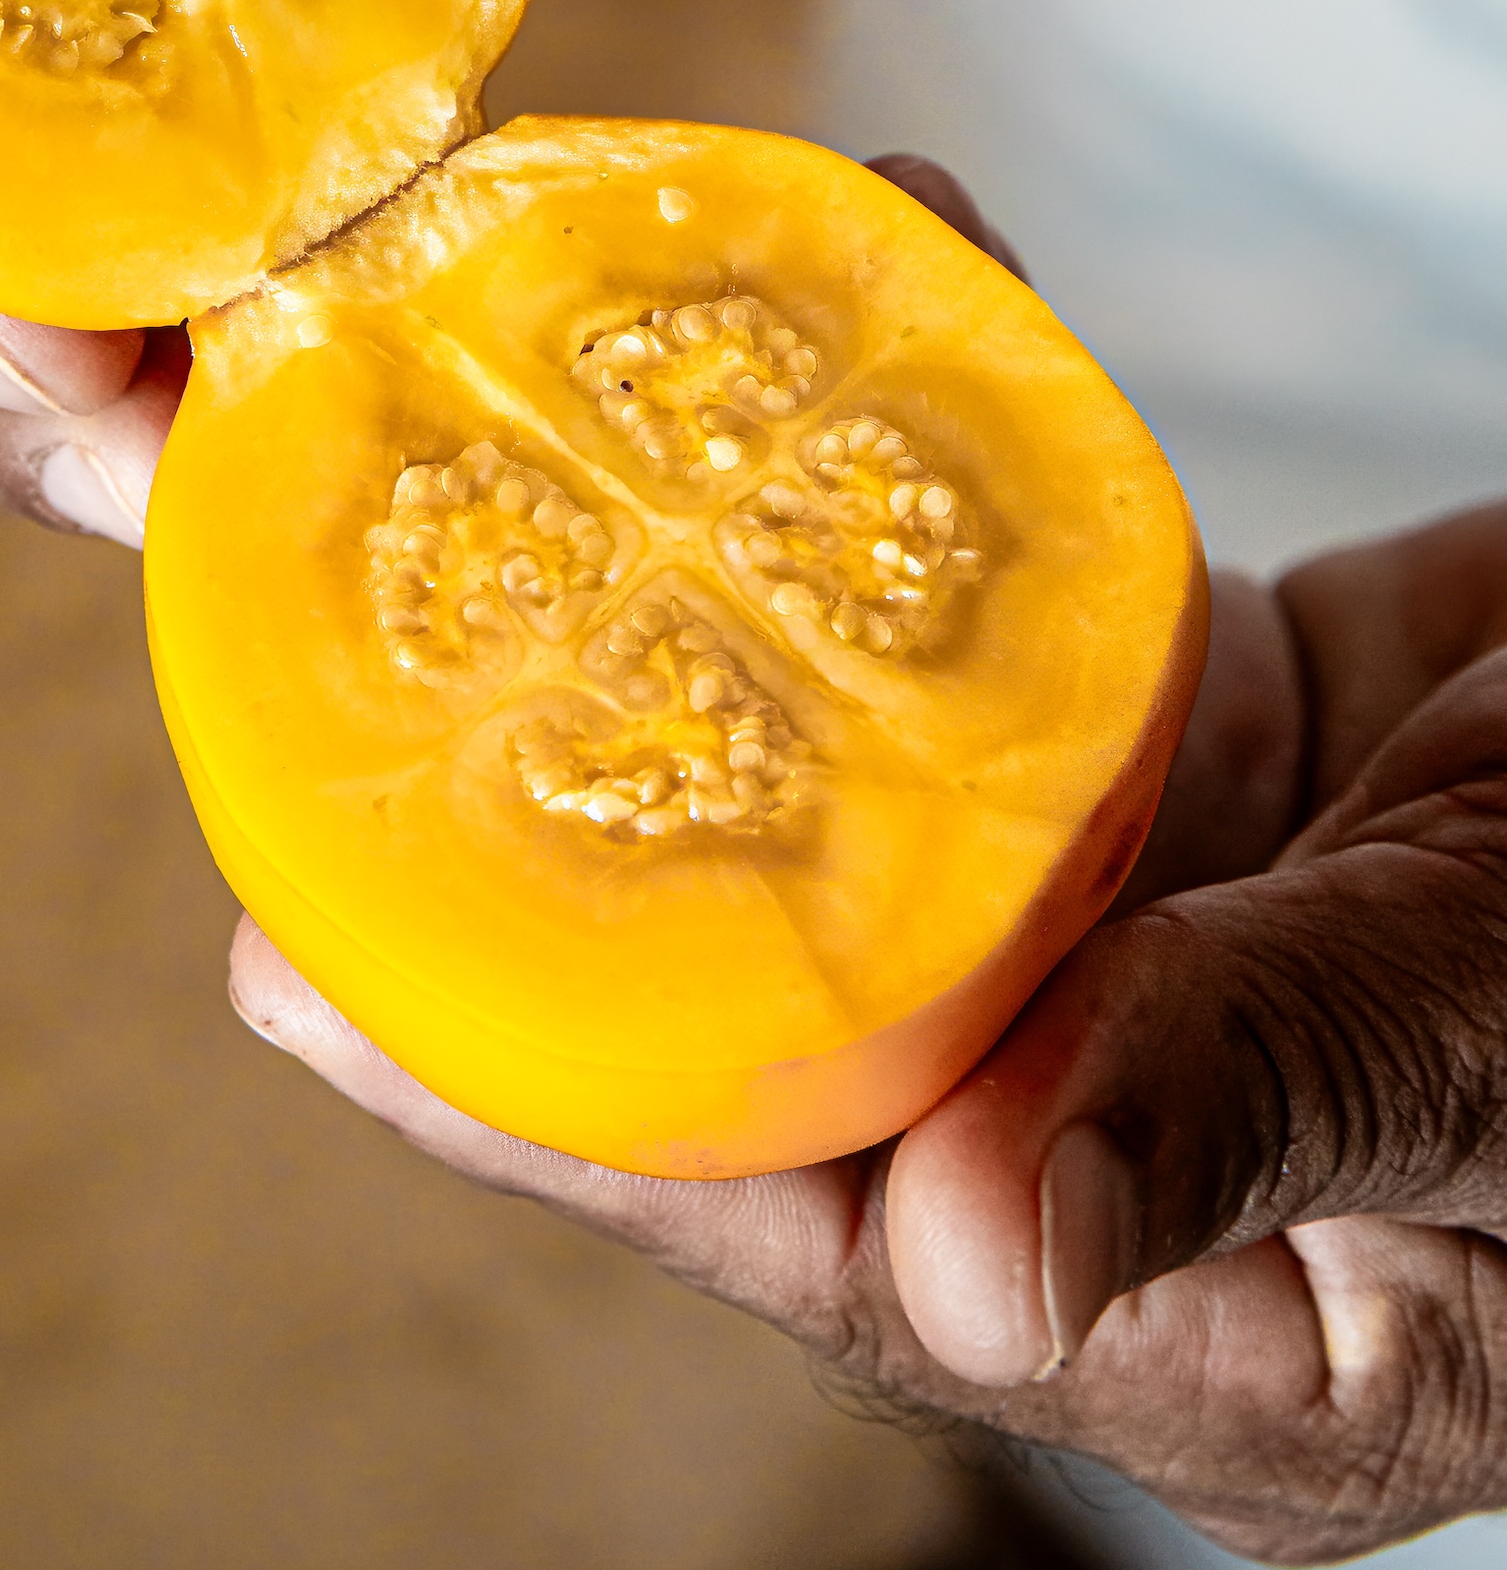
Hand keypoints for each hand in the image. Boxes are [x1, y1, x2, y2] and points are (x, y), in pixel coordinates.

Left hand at [232, 192, 1506, 1560]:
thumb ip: (1280, 1108)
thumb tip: (985, 1273)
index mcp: (1182, 1304)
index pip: (809, 1215)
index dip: (549, 1103)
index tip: (289, 974)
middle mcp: (1125, 1114)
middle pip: (780, 978)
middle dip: (549, 813)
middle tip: (290, 628)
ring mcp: (1153, 917)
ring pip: (879, 763)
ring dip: (729, 585)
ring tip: (525, 401)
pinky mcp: (1207, 747)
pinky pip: (1032, 607)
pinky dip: (965, 441)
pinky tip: (904, 264)